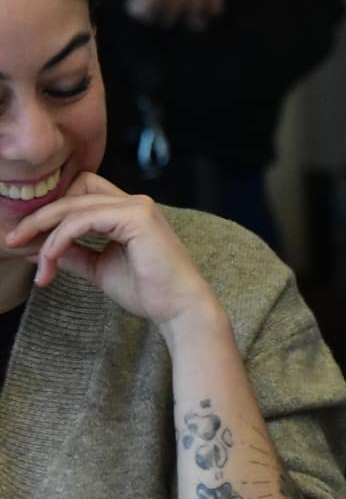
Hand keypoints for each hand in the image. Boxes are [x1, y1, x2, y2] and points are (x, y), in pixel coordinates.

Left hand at [4, 173, 218, 335]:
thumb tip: (36, 248)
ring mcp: (136, 207)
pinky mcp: (135, 218)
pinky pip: (81, 221)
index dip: (52, 209)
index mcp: (127, 212)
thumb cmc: (147, 290)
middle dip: (39, 215)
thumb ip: (73, 254)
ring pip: (73, 205)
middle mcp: (133, 202)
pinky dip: (59, 239)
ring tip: (37, 261)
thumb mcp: (100, 268)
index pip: (81, 194)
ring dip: (45, 231)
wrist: (177, 307)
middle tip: (14, 241)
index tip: (26, 237)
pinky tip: (51, 260)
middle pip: (73, 191)